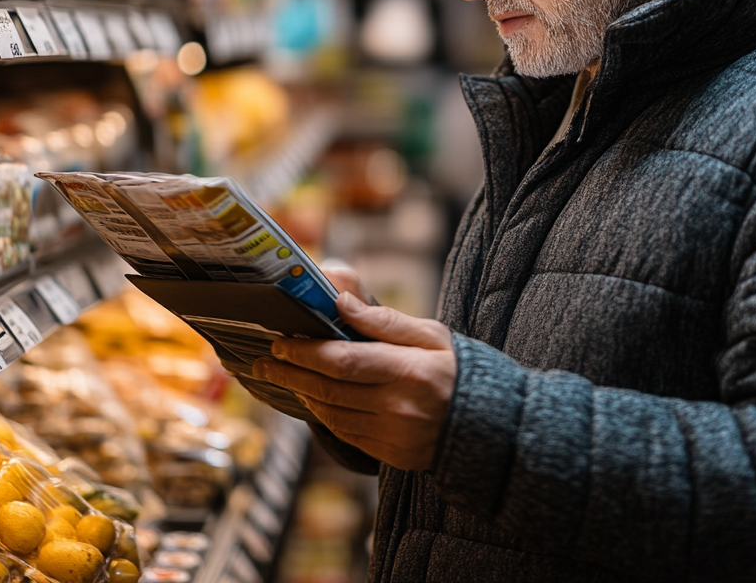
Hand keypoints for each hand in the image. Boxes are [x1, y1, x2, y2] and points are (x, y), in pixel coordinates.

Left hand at [252, 282, 455, 470]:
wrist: (490, 426)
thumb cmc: (457, 371)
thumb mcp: (432, 335)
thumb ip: (384, 321)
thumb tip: (341, 301)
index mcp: (409, 370)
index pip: (342, 360)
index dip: (304, 352)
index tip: (281, 343)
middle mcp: (398, 406)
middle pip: (328, 388)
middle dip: (289, 373)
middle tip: (265, 362)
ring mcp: (393, 435)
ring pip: (331, 413)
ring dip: (302, 394)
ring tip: (283, 377)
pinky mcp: (391, 455)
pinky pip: (346, 433)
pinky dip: (323, 414)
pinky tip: (313, 398)